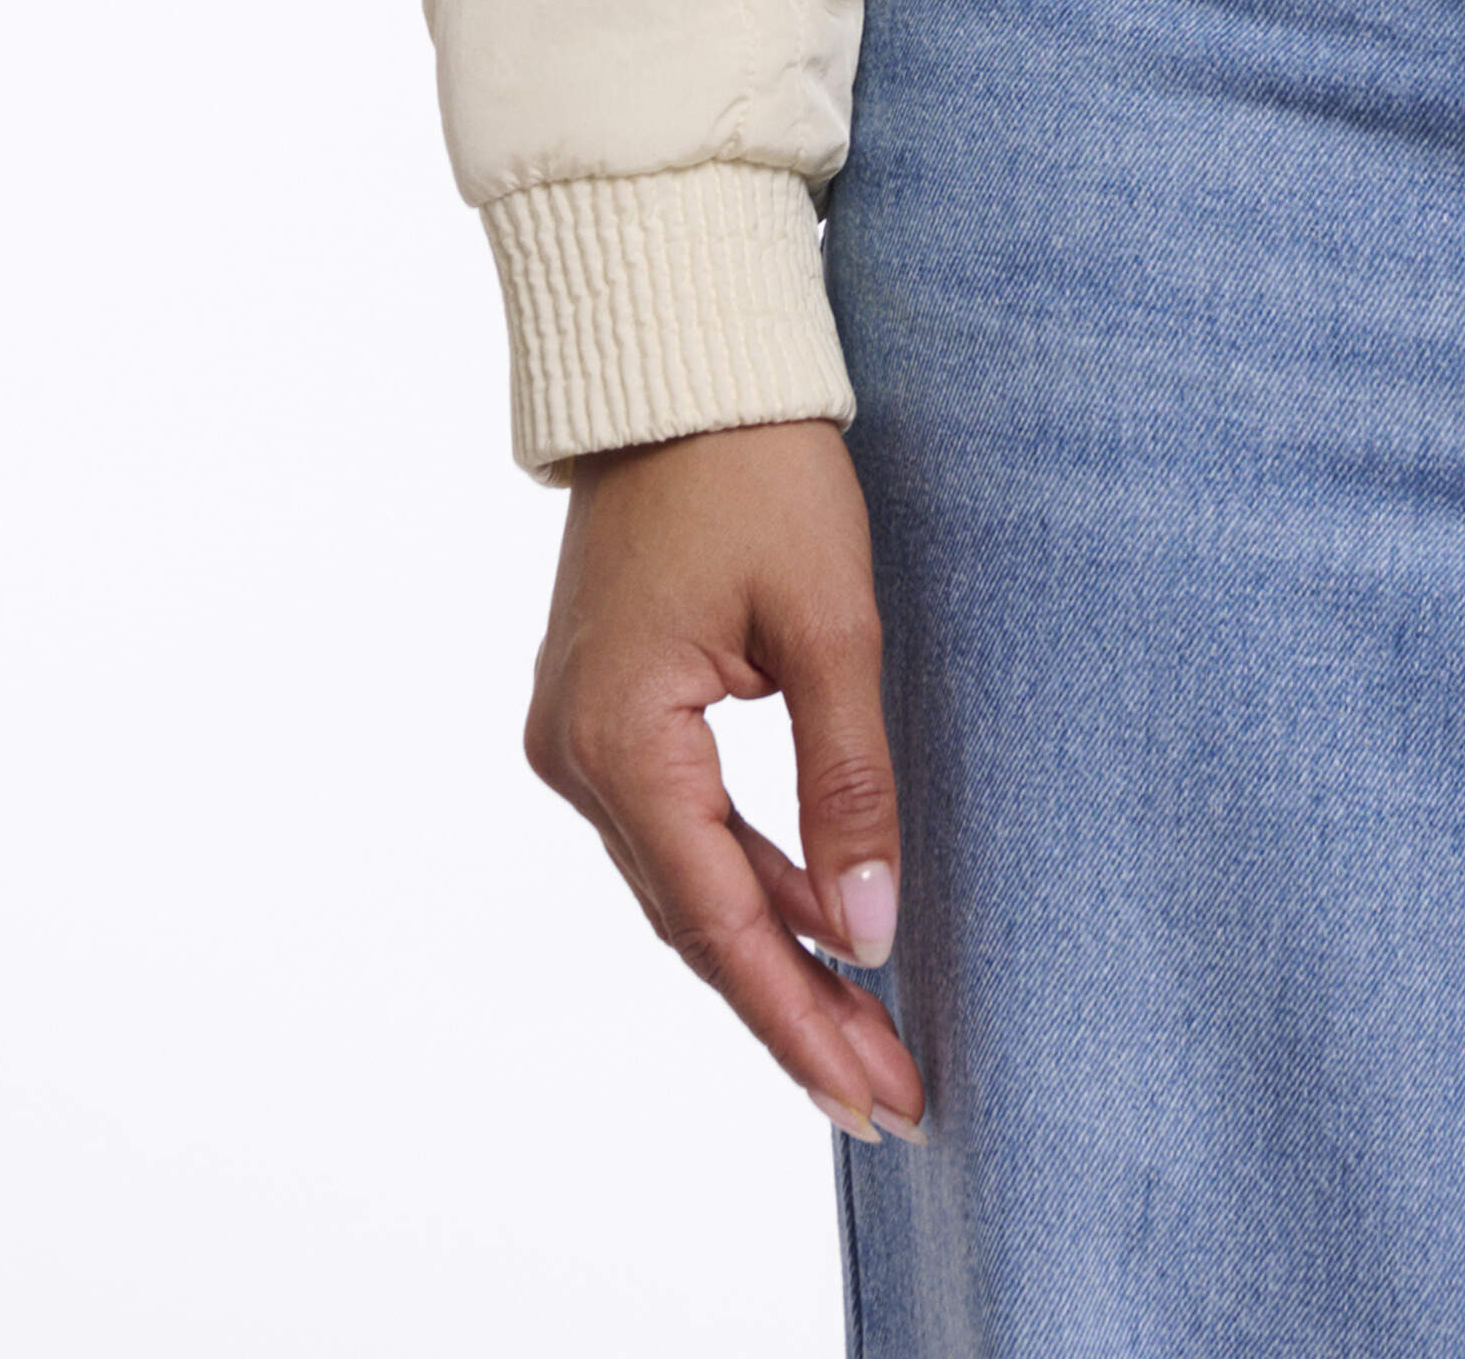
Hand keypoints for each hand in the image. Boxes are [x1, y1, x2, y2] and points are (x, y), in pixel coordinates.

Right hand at [525, 418, 924, 1140]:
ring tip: (866, 1043)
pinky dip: (746, 885)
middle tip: (887, 1102)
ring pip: (685, 886)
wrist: (680, 361)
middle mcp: (576, 757)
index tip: (875, 1099)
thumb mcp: (830, 619)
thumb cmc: (759, 465)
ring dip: (772, 959)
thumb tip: (869, 935)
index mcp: (620, 739)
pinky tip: (815, 930)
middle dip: (796, 1016)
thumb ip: (848, 783)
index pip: (721, 924)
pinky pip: (679, 830)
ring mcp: (579, 737)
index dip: (802, 1020)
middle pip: (696, 925)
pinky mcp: (604, 712)